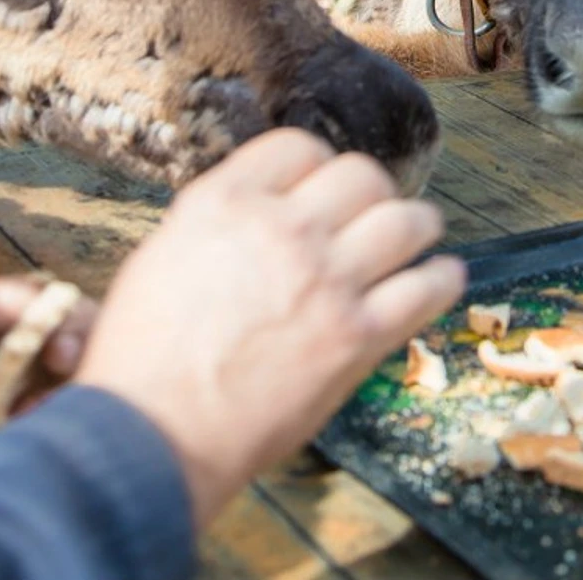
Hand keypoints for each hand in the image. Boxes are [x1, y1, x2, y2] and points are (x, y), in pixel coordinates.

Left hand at [0, 276, 98, 517]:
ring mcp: (19, 428)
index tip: (63, 353)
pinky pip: (14, 469)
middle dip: (58, 396)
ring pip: (50, 432)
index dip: (86, 337)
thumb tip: (46, 296)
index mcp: (26, 333)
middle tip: (25, 407)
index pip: (84, 326)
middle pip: (88, 385)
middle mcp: (36, 381)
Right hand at [75, 127, 465, 529]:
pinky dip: (442, 279)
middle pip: (360, 174)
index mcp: (224, 202)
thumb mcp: (158, 259)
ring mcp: (326, 280)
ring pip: (405, 221)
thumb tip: (251, 215)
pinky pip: (426, 288)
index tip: (322, 186)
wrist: (153, 435)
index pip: (297, 146)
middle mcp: (281, 228)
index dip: (316, 165)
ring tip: (418, 236)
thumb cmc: (141, 360)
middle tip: (371, 214)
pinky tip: (441, 277)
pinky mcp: (358, 335)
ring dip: (417, 226)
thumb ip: (215, 226)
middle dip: (370, 192)